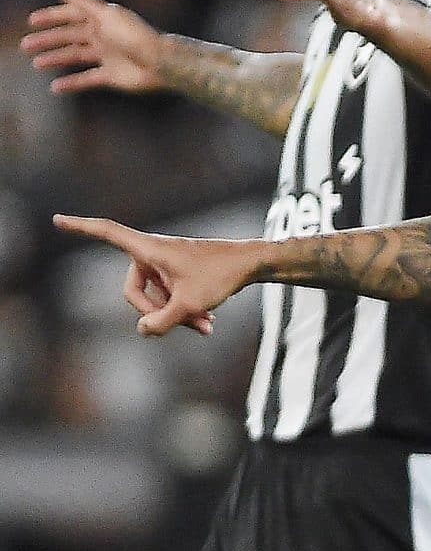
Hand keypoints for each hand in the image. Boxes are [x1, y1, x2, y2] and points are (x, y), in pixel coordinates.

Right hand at [20, 0, 168, 93]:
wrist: (160, 63)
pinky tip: (55, 87)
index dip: (52, 17)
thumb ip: (84, 3)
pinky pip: (87, 79)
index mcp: (102, 20)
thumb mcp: (106, 15)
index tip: (32, 21)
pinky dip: (72, 83)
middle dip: (49, 40)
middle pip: (70, 37)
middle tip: (25, 45)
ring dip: (56, 59)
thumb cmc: (134, 36)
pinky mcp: (112, 75)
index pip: (72, 15)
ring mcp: (107, 56)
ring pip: (76, 56)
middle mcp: (104, 36)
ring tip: (37, 63)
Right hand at [52, 214, 257, 336]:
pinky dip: (185, 310)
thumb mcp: (190, 304)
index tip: (57, 219)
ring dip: (178, 315)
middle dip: (158, 312)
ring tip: (206, 326)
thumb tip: (143, 330)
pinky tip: (208, 323)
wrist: (253, 264)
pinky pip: (171, 296)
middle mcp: (154, 253)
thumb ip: (161, 322)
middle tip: (189, 324)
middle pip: (135, 291)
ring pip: (158, 297)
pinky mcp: (181, 272)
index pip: (107, 233)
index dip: (81, 228)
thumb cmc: (221, 276)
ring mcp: (167, 264)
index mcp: (149, 250)